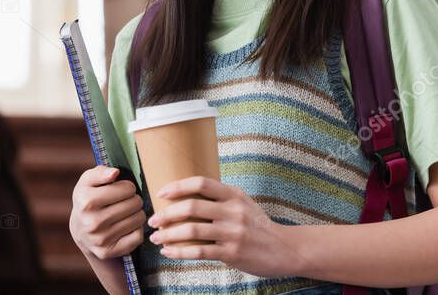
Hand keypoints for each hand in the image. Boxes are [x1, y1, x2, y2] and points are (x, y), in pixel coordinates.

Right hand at [70, 166, 145, 260]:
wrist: (81, 231)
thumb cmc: (88, 200)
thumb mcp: (88, 182)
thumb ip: (100, 172)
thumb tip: (115, 173)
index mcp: (86, 201)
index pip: (126, 189)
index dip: (128, 187)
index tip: (123, 189)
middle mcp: (92, 222)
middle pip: (135, 203)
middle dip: (134, 199)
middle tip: (127, 201)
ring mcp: (100, 239)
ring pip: (138, 219)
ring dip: (137, 213)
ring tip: (128, 212)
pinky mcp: (108, 251)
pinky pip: (137, 236)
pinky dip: (137, 229)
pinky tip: (128, 226)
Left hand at [147, 176, 298, 276]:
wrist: (285, 248)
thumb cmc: (257, 225)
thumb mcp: (242, 203)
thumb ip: (219, 197)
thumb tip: (185, 193)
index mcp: (233, 194)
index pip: (200, 183)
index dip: (177, 186)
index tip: (161, 193)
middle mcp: (233, 211)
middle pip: (191, 207)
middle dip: (166, 214)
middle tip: (152, 220)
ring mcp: (233, 232)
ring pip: (192, 230)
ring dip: (169, 234)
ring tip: (156, 238)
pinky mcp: (232, 253)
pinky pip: (199, 251)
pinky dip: (180, 251)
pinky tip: (168, 252)